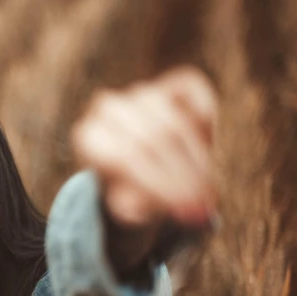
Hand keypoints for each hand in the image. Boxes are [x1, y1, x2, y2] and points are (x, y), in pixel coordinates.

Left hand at [71, 66, 218, 227]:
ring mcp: (142, 92)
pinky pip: (196, 94)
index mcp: (88, 137)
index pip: (126, 156)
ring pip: (176, 121)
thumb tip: (136, 206)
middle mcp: (109, 108)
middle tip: (204, 207)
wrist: (140, 166)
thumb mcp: (125, 207)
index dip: (159, 184)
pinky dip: (206, 121)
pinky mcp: (173, 83)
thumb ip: (129, 207)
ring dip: (198, 161)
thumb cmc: (130, 190)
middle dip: (184, 176)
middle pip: (154, 139)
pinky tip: (207, 150)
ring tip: (208, 192)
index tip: (182, 210)